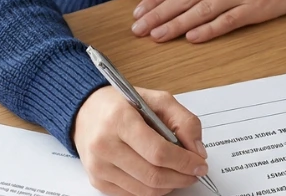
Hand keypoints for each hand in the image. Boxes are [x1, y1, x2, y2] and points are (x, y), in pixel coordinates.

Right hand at [73, 86, 208, 195]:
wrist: (85, 112)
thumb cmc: (121, 104)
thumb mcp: (156, 99)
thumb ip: (183, 121)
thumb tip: (197, 150)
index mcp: (119, 120)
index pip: (158, 152)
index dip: (184, 162)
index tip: (199, 163)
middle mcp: (105, 145)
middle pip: (153, 174)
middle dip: (181, 177)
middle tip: (194, 172)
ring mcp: (99, 166)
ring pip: (145, 190)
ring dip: (170, 186)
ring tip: (181, 175)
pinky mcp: (98, 181)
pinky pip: (132, 195)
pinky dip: (152, 190)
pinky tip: (161, 178)